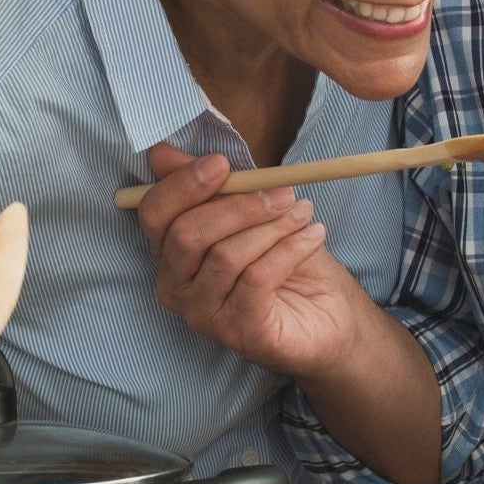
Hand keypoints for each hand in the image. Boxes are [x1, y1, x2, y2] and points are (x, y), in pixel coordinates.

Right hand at [135, 143, 364, 375]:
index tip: (222, 163)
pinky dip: (290, 249)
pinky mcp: (238, 331)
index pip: (154, 214)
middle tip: (282, 192)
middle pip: (186, 234)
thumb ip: (211, 187)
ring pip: (225, 255)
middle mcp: (175, 288)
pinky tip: (313, 235)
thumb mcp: (249, 214)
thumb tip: (162, 153)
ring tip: (304, 212)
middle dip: (238, 205)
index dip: (182, 185)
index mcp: (170, 254)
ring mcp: (203, 315)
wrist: (329, 315)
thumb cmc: (285, 262)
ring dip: (272, 226)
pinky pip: (257, 278)